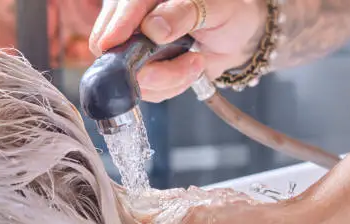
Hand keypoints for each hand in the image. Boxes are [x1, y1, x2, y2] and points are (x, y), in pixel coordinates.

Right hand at [89, 0, 267, 101]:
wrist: (235, 37)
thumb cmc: (227, 13)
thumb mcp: (215, 7)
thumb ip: (184, 12)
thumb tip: (153, 28)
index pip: (120, 9)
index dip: (116, 27)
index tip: (114, 43)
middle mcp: (134, 21)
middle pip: (114, 49)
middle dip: (151, 67)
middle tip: (191, 62)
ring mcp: (134, 48)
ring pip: (131, 76)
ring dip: (167, 80)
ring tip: (195, 63)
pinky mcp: (141, 70)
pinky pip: (145, 90)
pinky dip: (169, 87)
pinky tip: (187, 70)